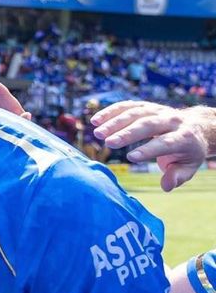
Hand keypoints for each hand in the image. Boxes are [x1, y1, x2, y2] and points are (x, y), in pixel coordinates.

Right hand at [92, 101, 213, 191]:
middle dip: (127, 133)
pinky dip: (111, 111)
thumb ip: (177, 176)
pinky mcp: (146, 106)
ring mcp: (158, 111)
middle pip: (148, 125)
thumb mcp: (189, 167)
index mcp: (185, 137)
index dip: (149, 150)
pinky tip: (96, 120)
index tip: (132, 158)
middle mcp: (172, 120)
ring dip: (114, 122)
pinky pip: (128, 106)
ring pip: (135, 113)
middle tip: (108, 143)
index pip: (166, 142)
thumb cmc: (188, 152)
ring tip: (97, 133)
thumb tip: (166, 186)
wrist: (196, 126)